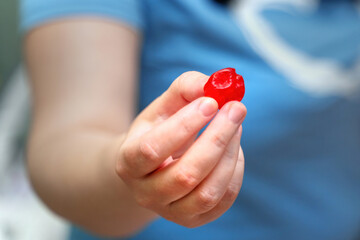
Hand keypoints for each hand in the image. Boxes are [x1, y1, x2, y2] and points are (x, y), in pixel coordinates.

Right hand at [115, 71, 246, 227]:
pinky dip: (235, 171)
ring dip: (229, 154)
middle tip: (236, 109)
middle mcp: (146, 194)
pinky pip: (223, 200)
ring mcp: (171, 211)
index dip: (184, 126)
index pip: (152, 149)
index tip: (211, 101)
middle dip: (216, 138)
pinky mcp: (194, 219)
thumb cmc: (157, 132)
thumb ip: (186, 88)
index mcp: (128, 163)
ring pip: (207, 192)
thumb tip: (216, 84)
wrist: (151, 168)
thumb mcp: (163, 107)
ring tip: (236, 126)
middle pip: (185, 175)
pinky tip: (233, 148)